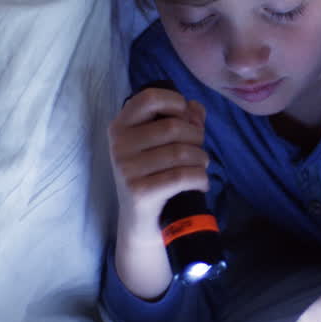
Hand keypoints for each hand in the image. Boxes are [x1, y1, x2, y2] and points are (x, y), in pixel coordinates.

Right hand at [109, 87, 208, 229]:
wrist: (141, 223)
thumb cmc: (154, 176)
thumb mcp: (161, 145)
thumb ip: (182, 120)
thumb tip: (196, 107)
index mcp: (121, 127)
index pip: (149, 98)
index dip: (176, 103)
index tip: (186, 118)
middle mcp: (119, 145)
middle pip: (174, 127)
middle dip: (197, 138)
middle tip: (198, 153)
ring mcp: (126, 169)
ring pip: (181, 152)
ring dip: (201, 160)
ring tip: (200, 168)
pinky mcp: (139, 192)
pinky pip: (183, 176)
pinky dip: (200, 179)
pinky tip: (200, 184)